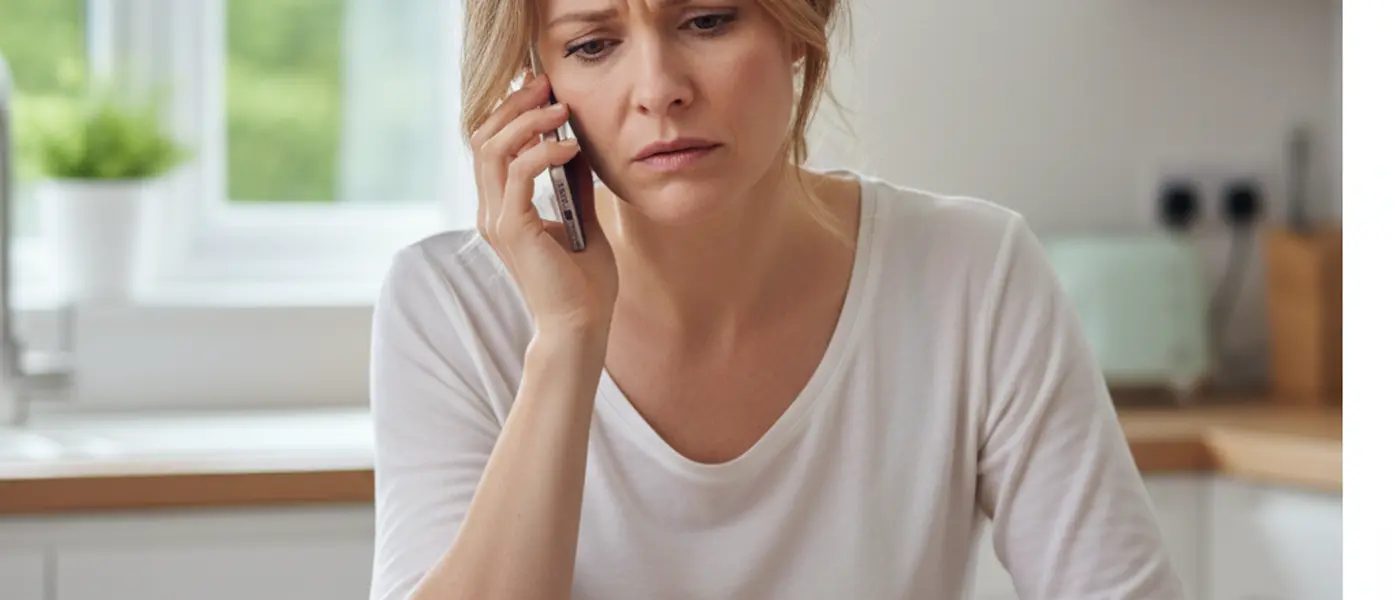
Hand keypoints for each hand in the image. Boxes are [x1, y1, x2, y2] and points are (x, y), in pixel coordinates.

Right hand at [470, 73, 617, 337]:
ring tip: (562, 109)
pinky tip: (571, 147)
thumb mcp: (581, 218)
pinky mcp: (512, 230)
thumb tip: (575, 143)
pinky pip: (519, 174)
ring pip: (494, 149)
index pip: (490, 145)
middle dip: (515, 104)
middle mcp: (490, 211)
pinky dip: (544, 151)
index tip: (542, 89)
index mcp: (501, 208)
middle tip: (547, 84)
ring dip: (529, 121)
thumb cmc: (583, 282)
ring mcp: (497, 220)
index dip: (511, 111)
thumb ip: (572, 183)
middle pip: (484, 137)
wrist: (581, 325)